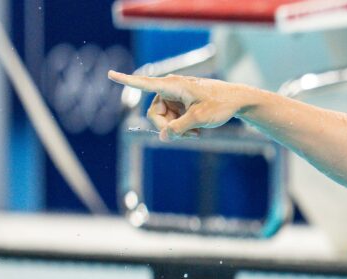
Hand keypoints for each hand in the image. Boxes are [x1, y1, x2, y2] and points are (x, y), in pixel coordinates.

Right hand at [107, 71, 253, 140]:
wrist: (237, 101)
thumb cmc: (220, 105)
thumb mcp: (200, 119)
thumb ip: (179, 128)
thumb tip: (162, 137)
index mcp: (173, 85)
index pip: (145, 83)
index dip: (127, 81)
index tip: (110, 74)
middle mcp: (170, 89)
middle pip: (154, 113)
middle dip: (167, 127)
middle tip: (187, 136)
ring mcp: (175, 98)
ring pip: (163, 120)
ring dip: (177, 130)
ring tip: (196, 134)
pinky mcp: (180, 105)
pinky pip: (172, 121)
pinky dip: (182, 128)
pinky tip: (197, 132)